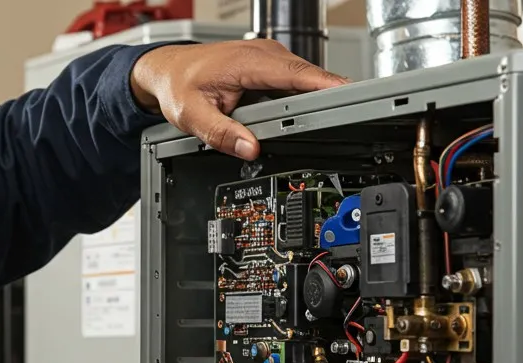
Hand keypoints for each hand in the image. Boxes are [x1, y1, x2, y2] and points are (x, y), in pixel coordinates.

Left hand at [129, 39, 350, 160]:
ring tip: (332, 123)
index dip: (328, 88)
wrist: (167, 70)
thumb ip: (220, 134)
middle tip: (351, 123)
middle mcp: (264, 54)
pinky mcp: (270, 68)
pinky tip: (306, 117)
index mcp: (248, 62)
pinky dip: (303, 99)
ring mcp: (270, 59)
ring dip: (317, 101)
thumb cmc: (178, 85)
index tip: (354, 100)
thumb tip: (249, 149)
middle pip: (310, 78)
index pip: (298, 74)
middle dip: (329, 99)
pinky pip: (295, 83)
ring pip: (304, 82)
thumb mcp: (192, 116)